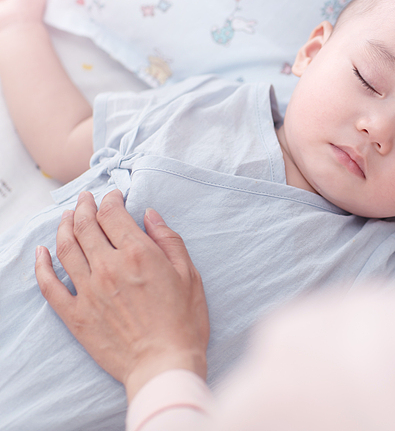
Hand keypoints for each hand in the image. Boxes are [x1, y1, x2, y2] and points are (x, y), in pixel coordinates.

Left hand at [34, 190, 209, 402]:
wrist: (164, 364)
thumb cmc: (184, 322)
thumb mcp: (189, 275)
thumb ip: (168, 241)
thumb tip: (150, 215)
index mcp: (139, 255)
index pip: (114, 215)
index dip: (112, 200)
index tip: (114, 196)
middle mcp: (108, 268)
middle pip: (86, 227)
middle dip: (85, 207)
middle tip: (85, 199)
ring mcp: (88, 292)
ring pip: (66, 249)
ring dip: (64, 227)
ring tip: (67, 217)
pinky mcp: (75, 315)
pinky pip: (49, 286)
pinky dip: (41, 266)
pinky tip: (41, 253)